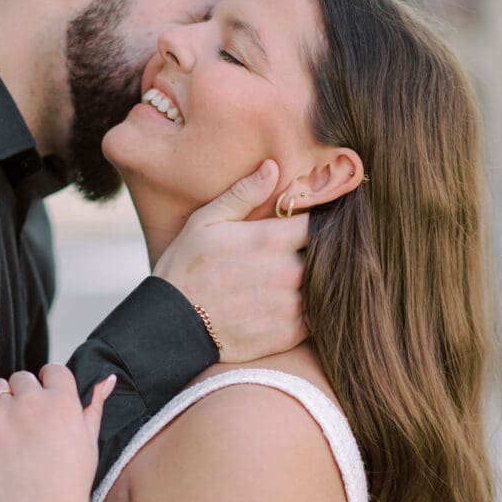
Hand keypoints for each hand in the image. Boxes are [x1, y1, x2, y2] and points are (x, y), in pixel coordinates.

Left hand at [0, 366, 115, 501]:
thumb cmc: (69, 481)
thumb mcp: (91, 439)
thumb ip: (96, 404)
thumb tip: (107, 379)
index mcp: (64, 402)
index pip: (52, 369)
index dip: (48, 383)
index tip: (45, 399)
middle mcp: (33, 402)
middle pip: (21, 377)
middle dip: (23, 394)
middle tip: (27, 421)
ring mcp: (4, 415)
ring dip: (0, 402)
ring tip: (8, 429)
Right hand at [153, 160, 307, 363]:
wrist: (173, 327)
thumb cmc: (185, 269)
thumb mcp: (205, 222)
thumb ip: (243, 194)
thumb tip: (273, 167)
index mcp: (272, 239)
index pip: (320, 220)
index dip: (320, 218)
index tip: (314, 220)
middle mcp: (289, 271)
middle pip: (327, 254)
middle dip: (322, 250)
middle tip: (309, 250)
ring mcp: (292, 305)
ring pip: (324, 285)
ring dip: (317, 280)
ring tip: (297, 278)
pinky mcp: (290, 333)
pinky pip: (317, 316)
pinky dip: (312, 309)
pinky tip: (293, 303)